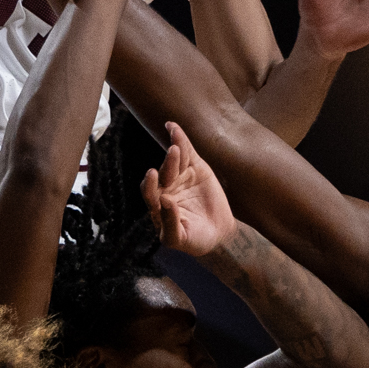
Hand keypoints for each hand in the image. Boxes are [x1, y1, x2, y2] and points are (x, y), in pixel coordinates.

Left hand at [141, 123, 239, 256]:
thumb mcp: (179, 238)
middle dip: (167, 164)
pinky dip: (180, 139)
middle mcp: (166, 188)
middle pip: (164, 173)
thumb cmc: (194, 240)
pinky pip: (186, 152)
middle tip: (173, 154)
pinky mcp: (195, 168)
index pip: (149, 192)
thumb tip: (164, 202)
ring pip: (175, 161)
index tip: (152, 175)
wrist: (218, 234)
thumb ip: (169, 222)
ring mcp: (180, 177)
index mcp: (157, 205)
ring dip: (175, 151)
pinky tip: (172, 127)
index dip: (150, 184)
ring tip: (176, 145)